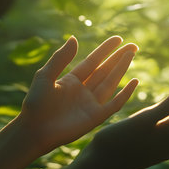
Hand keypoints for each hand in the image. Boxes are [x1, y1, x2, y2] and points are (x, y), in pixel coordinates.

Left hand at [16, 36, 138, 155]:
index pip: (93, 61)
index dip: (105, 50)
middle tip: (133, 45)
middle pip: (105, 70)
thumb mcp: (45, 76)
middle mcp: (83, 91)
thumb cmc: (35, 104)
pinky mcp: (95, 117)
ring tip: (132, 54)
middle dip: (118, 58)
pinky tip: (134, 81)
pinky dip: (125, 93)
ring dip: (121, 69)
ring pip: (111, 82)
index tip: (118, 39)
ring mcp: (91, 104)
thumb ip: (60, 58)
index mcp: (71, 80)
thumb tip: (74, 38)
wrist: (34, 130)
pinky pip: (114, 104)